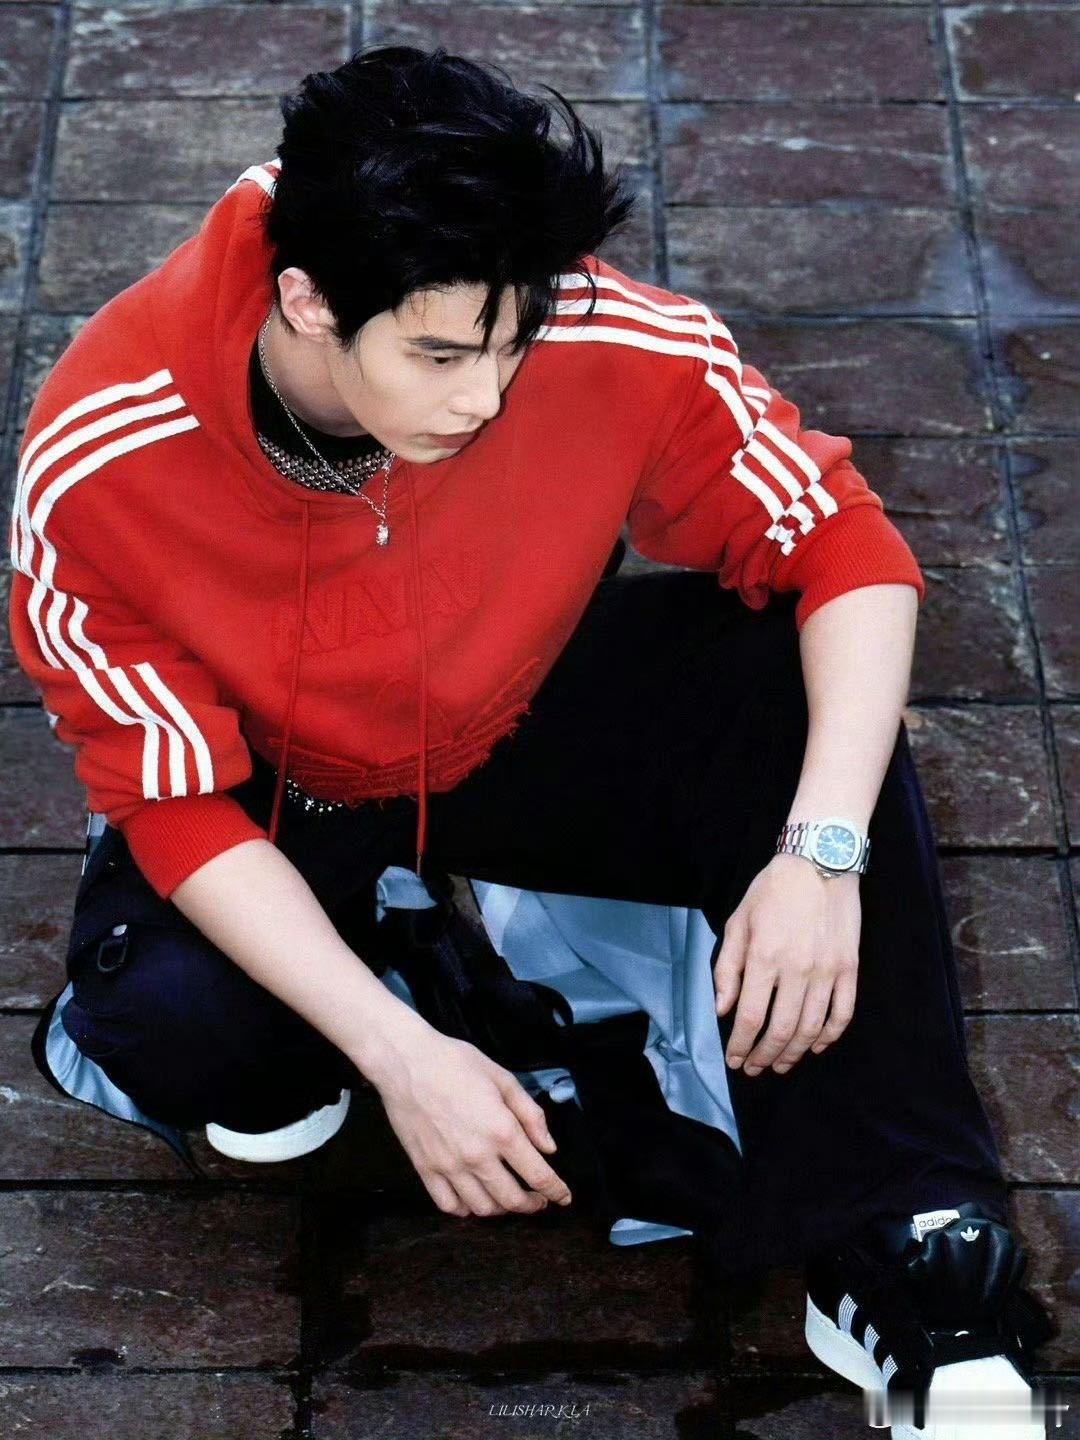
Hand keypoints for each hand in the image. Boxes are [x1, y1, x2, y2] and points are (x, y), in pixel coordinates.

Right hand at [374, 1026, 573, 1217]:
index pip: (538, 1174)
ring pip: (482, 1208)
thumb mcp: (503, 1079)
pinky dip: (465, 1209)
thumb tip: (548, 1147)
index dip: (556, 1191)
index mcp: (502, 1131)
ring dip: (501, 1209)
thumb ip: (531, 1115)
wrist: (407, 1062)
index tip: (563, 1197)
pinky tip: (472, 1199)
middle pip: (512, 1200)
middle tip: (538, 1199)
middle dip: (532, 1204)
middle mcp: (477, 1155)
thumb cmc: (456, 1063)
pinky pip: (448, 1205)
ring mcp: (449, 1166)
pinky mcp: (425, 1169)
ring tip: (507, 1198)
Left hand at [713, 852, 860, 1076]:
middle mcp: (797, 969)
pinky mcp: (849, 968)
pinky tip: (815, 1045)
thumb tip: (723, 1008)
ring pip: (811, 1028)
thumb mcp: (739, 922)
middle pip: (780, 1030)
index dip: (740, 1045)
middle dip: (764, 1056)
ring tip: (780, 1064)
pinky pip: (842, 1013)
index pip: (751, 1017)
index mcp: (765, 957)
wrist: (820, 861)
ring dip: (793, 1052)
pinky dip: (829, 1035)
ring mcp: (827, 971)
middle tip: (754, 1068)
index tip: (735, 1059)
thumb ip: (727, 968)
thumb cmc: (773, 889)